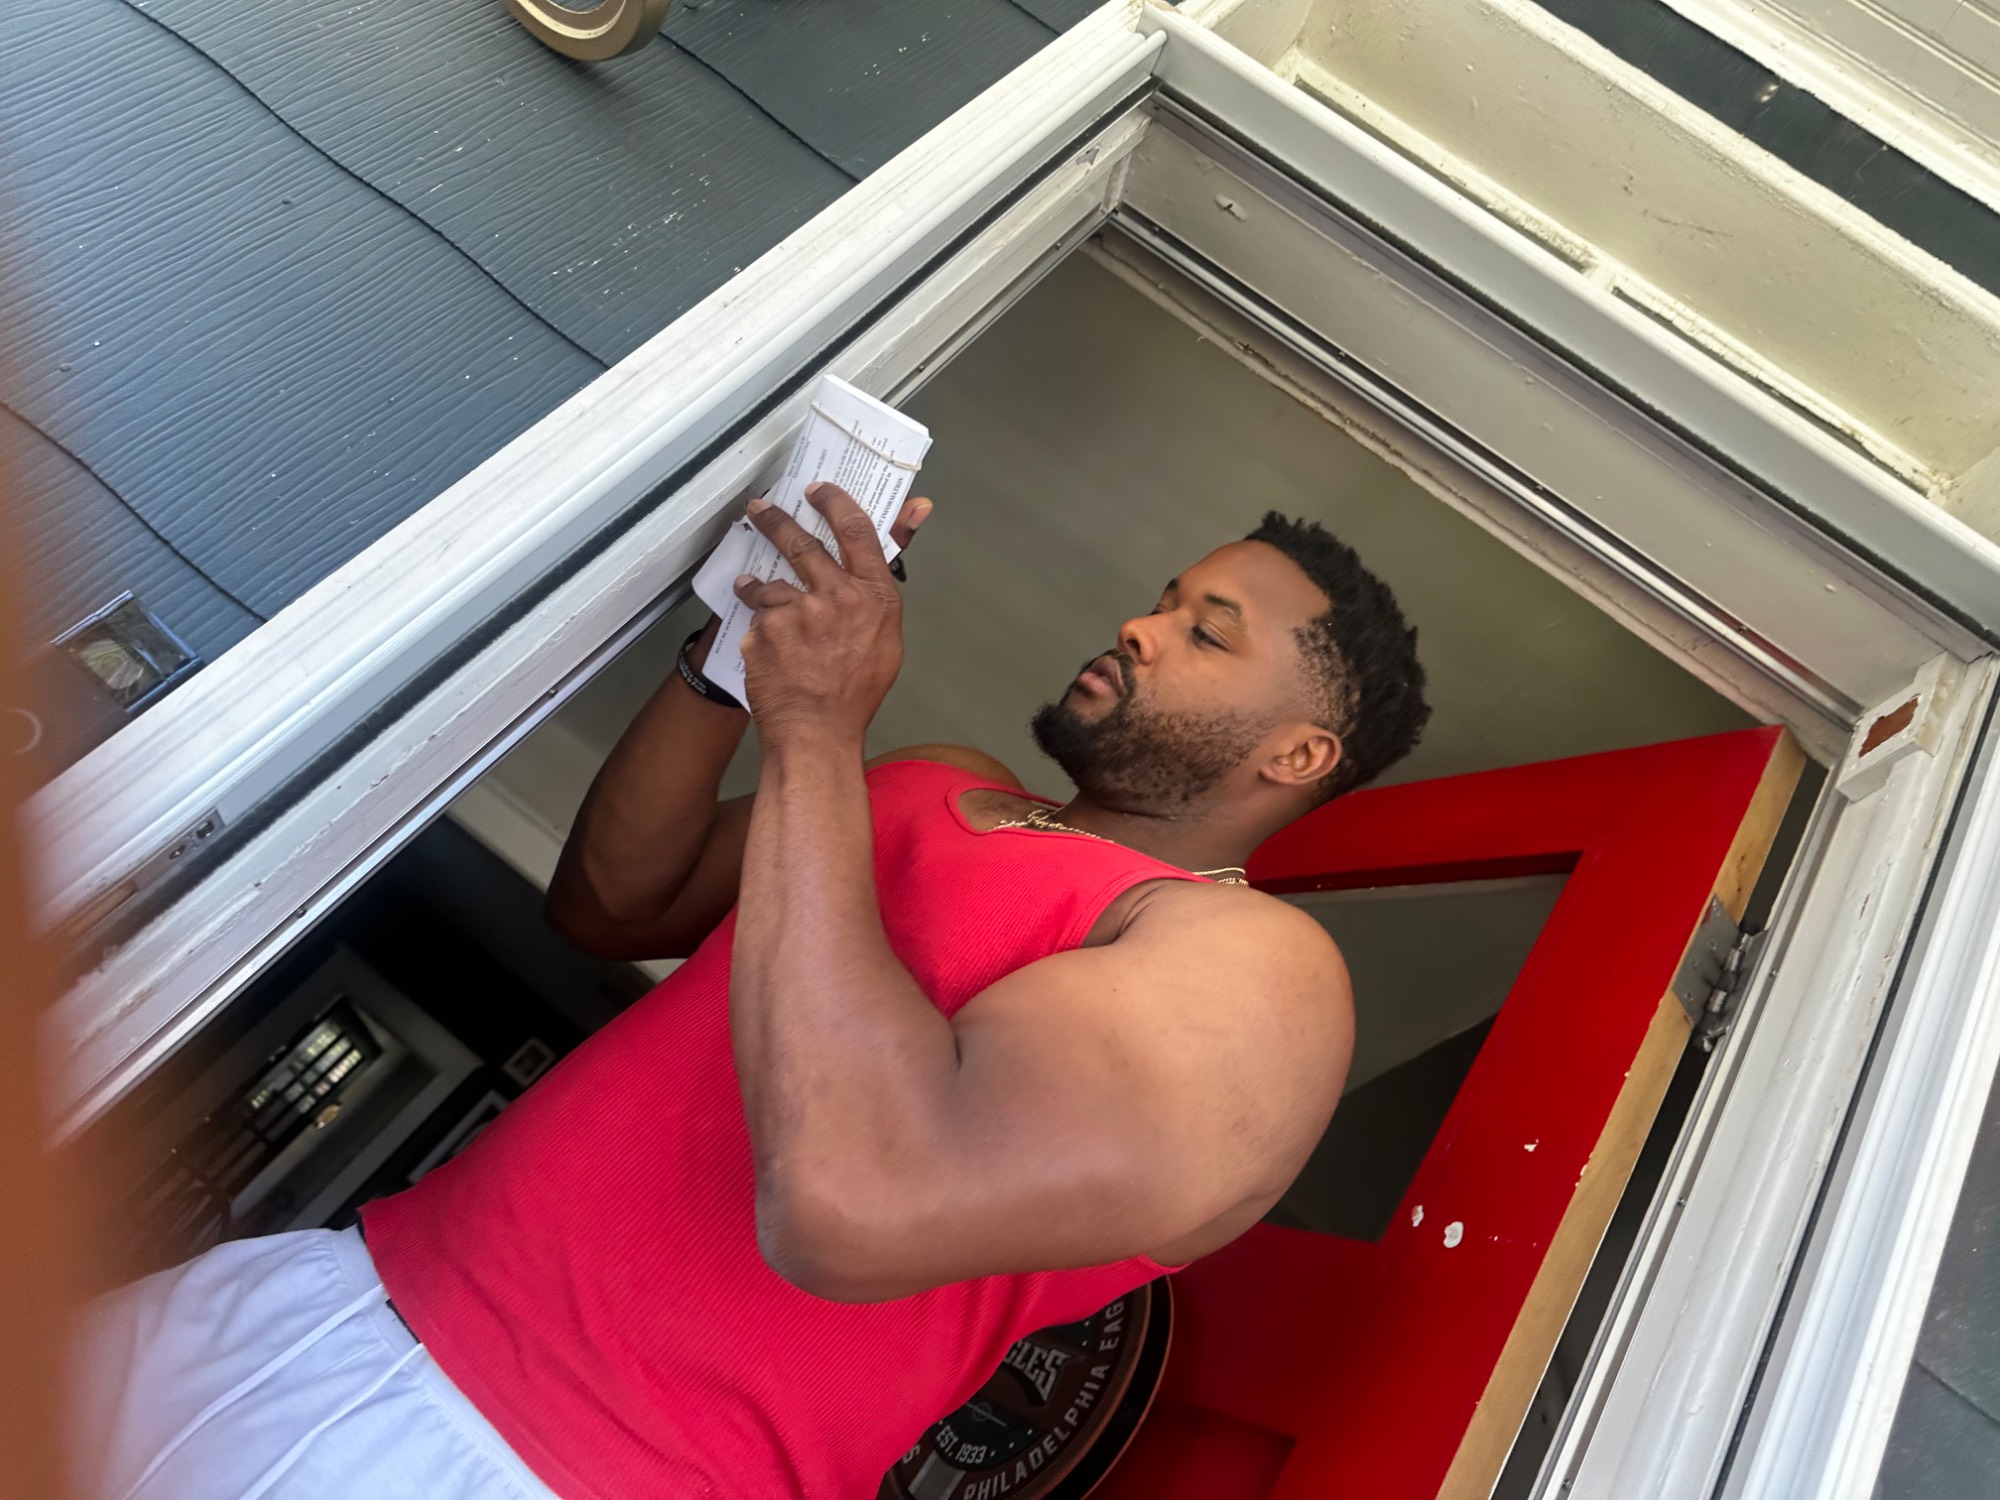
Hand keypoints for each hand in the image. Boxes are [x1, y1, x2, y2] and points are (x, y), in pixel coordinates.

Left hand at [732, 483, 926, 740]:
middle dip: (775, 520)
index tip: (818, 490)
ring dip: (758, 588)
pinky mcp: (766, 630)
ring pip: (771, 585)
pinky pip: (756, 618)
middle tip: (760, 509)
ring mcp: (800, 613)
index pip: (857, 529)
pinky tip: (763, 646)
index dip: (835, 502)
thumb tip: (915, 508)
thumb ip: (884, 575)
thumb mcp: (885, 634)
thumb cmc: (856, 691)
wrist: (818, 733)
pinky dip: (756, 628)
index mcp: (875, 597)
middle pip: (802, 542)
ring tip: (752, 593)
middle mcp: (838, 597)